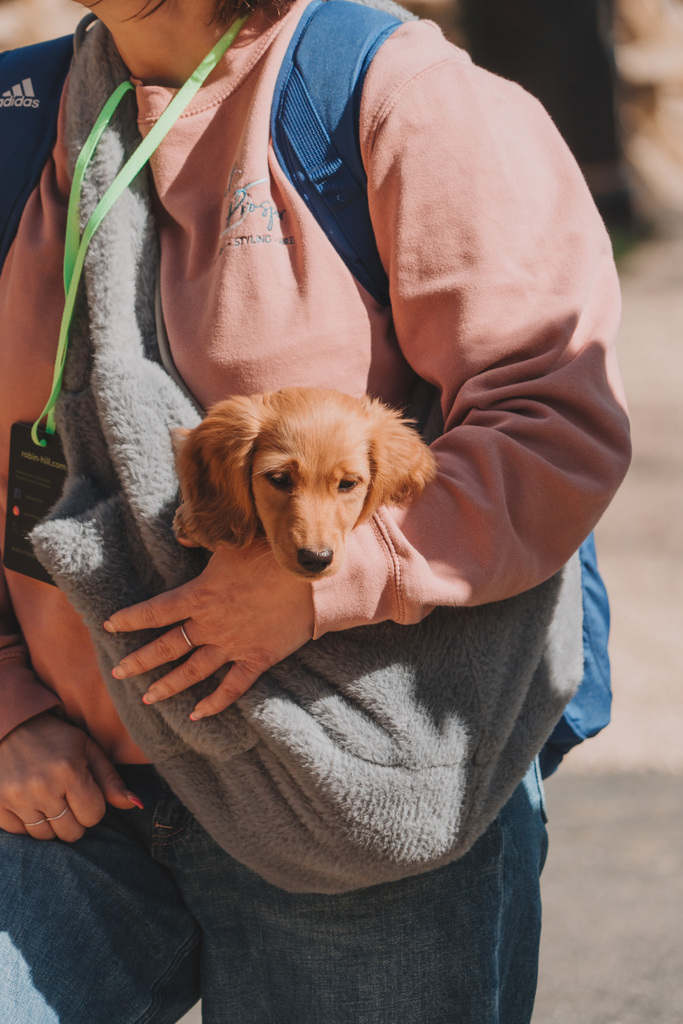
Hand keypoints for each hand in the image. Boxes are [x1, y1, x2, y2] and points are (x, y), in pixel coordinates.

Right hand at [0, 713, 141, 841]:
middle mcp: (42, 786)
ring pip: (45, 836)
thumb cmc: (56, 738)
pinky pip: (20, 833)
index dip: (93, 806)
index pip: (93, 816)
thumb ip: (111, 780)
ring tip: (49, 800)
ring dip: (51, 823)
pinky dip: (28, 824)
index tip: (84, 792)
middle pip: (71, 832)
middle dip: (74, 819)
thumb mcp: (88, 749)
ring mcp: (17, 797)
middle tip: (67, 798)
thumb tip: (136, 804)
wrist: (10, 726)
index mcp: (69, 770)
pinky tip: (30, 803)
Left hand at [105, 542, 314, 719]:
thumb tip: (182, 535)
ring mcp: (232, 645)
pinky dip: (214, 704)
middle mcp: (210, 625)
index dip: (129, 620)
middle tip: (118, 673)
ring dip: (167, 686)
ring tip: (148, 698)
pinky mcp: (256, 659)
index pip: (154, 611)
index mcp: (199, 596)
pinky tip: (197, 714)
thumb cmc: (271, 556)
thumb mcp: (232, 543)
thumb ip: (202, 539)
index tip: (109, 626)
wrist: (312, 582)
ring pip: (192, 672)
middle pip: (166, 647)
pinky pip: (231, 688)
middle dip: (139, 661)